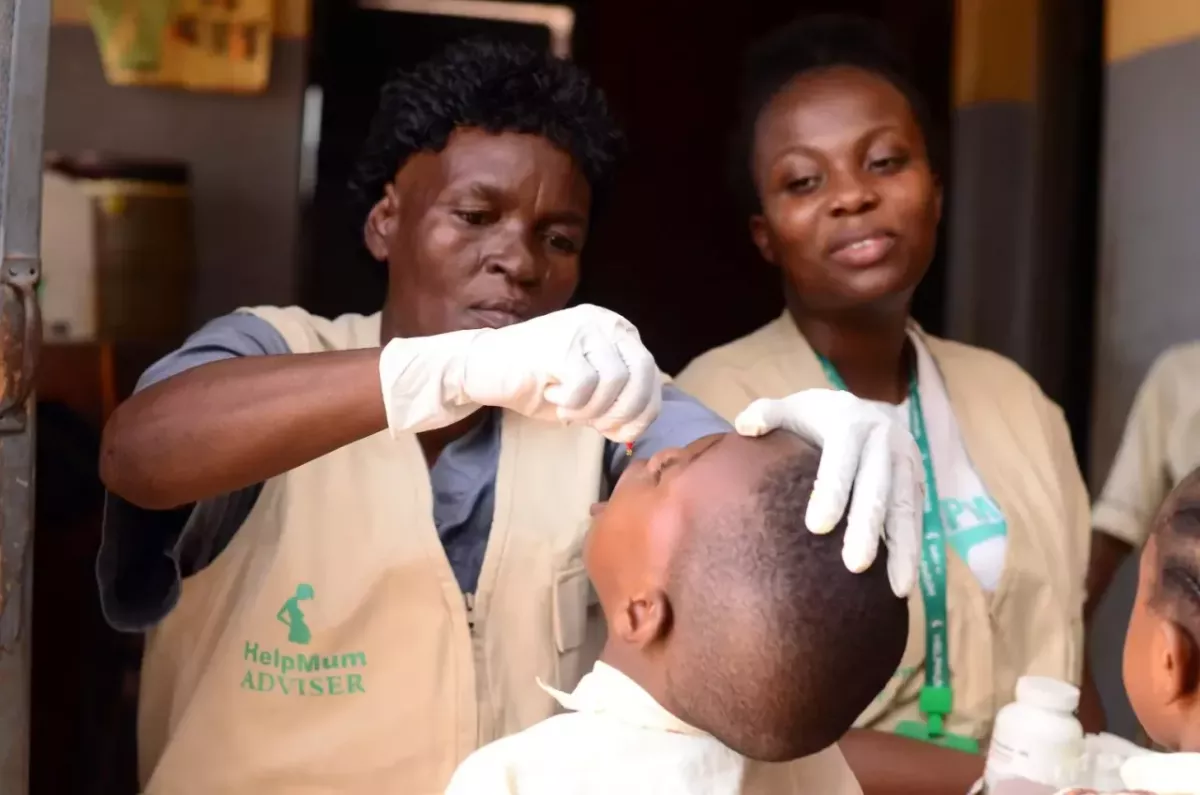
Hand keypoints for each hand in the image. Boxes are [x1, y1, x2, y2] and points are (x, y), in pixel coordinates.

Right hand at [461, 304, 661, 442]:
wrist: (485, 367)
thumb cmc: (538, 381)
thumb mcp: (589, 390)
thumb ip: (617, 398)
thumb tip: (638, 425)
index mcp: (617, 330)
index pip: (651, 374)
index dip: (643, 411)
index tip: (619, 432)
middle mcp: (605, 322)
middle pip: (642, 373)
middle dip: (625, 411)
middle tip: (597, 426)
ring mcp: (583, 329)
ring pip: (614, 381)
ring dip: (593, 409)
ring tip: (568, 410)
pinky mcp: (561, 344)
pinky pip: (585, 385)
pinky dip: (572, 403)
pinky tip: (554, 397)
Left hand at [733, 389, 921, 596]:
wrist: (867, 410)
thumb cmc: (817, 417)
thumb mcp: (793, 408)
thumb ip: (766, 414)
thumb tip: (743, 427)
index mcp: (850, 423)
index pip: (840, 459)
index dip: (831, 491)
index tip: (816, 528)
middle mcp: (884, 441)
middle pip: (876, 488)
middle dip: (867, 528)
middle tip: (854, 566)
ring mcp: (906, 462)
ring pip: (905, 507)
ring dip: (903, 548)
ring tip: (897, 588)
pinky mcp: (918, 483)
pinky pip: (916, 518)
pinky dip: (913, 549)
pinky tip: (905, 583)